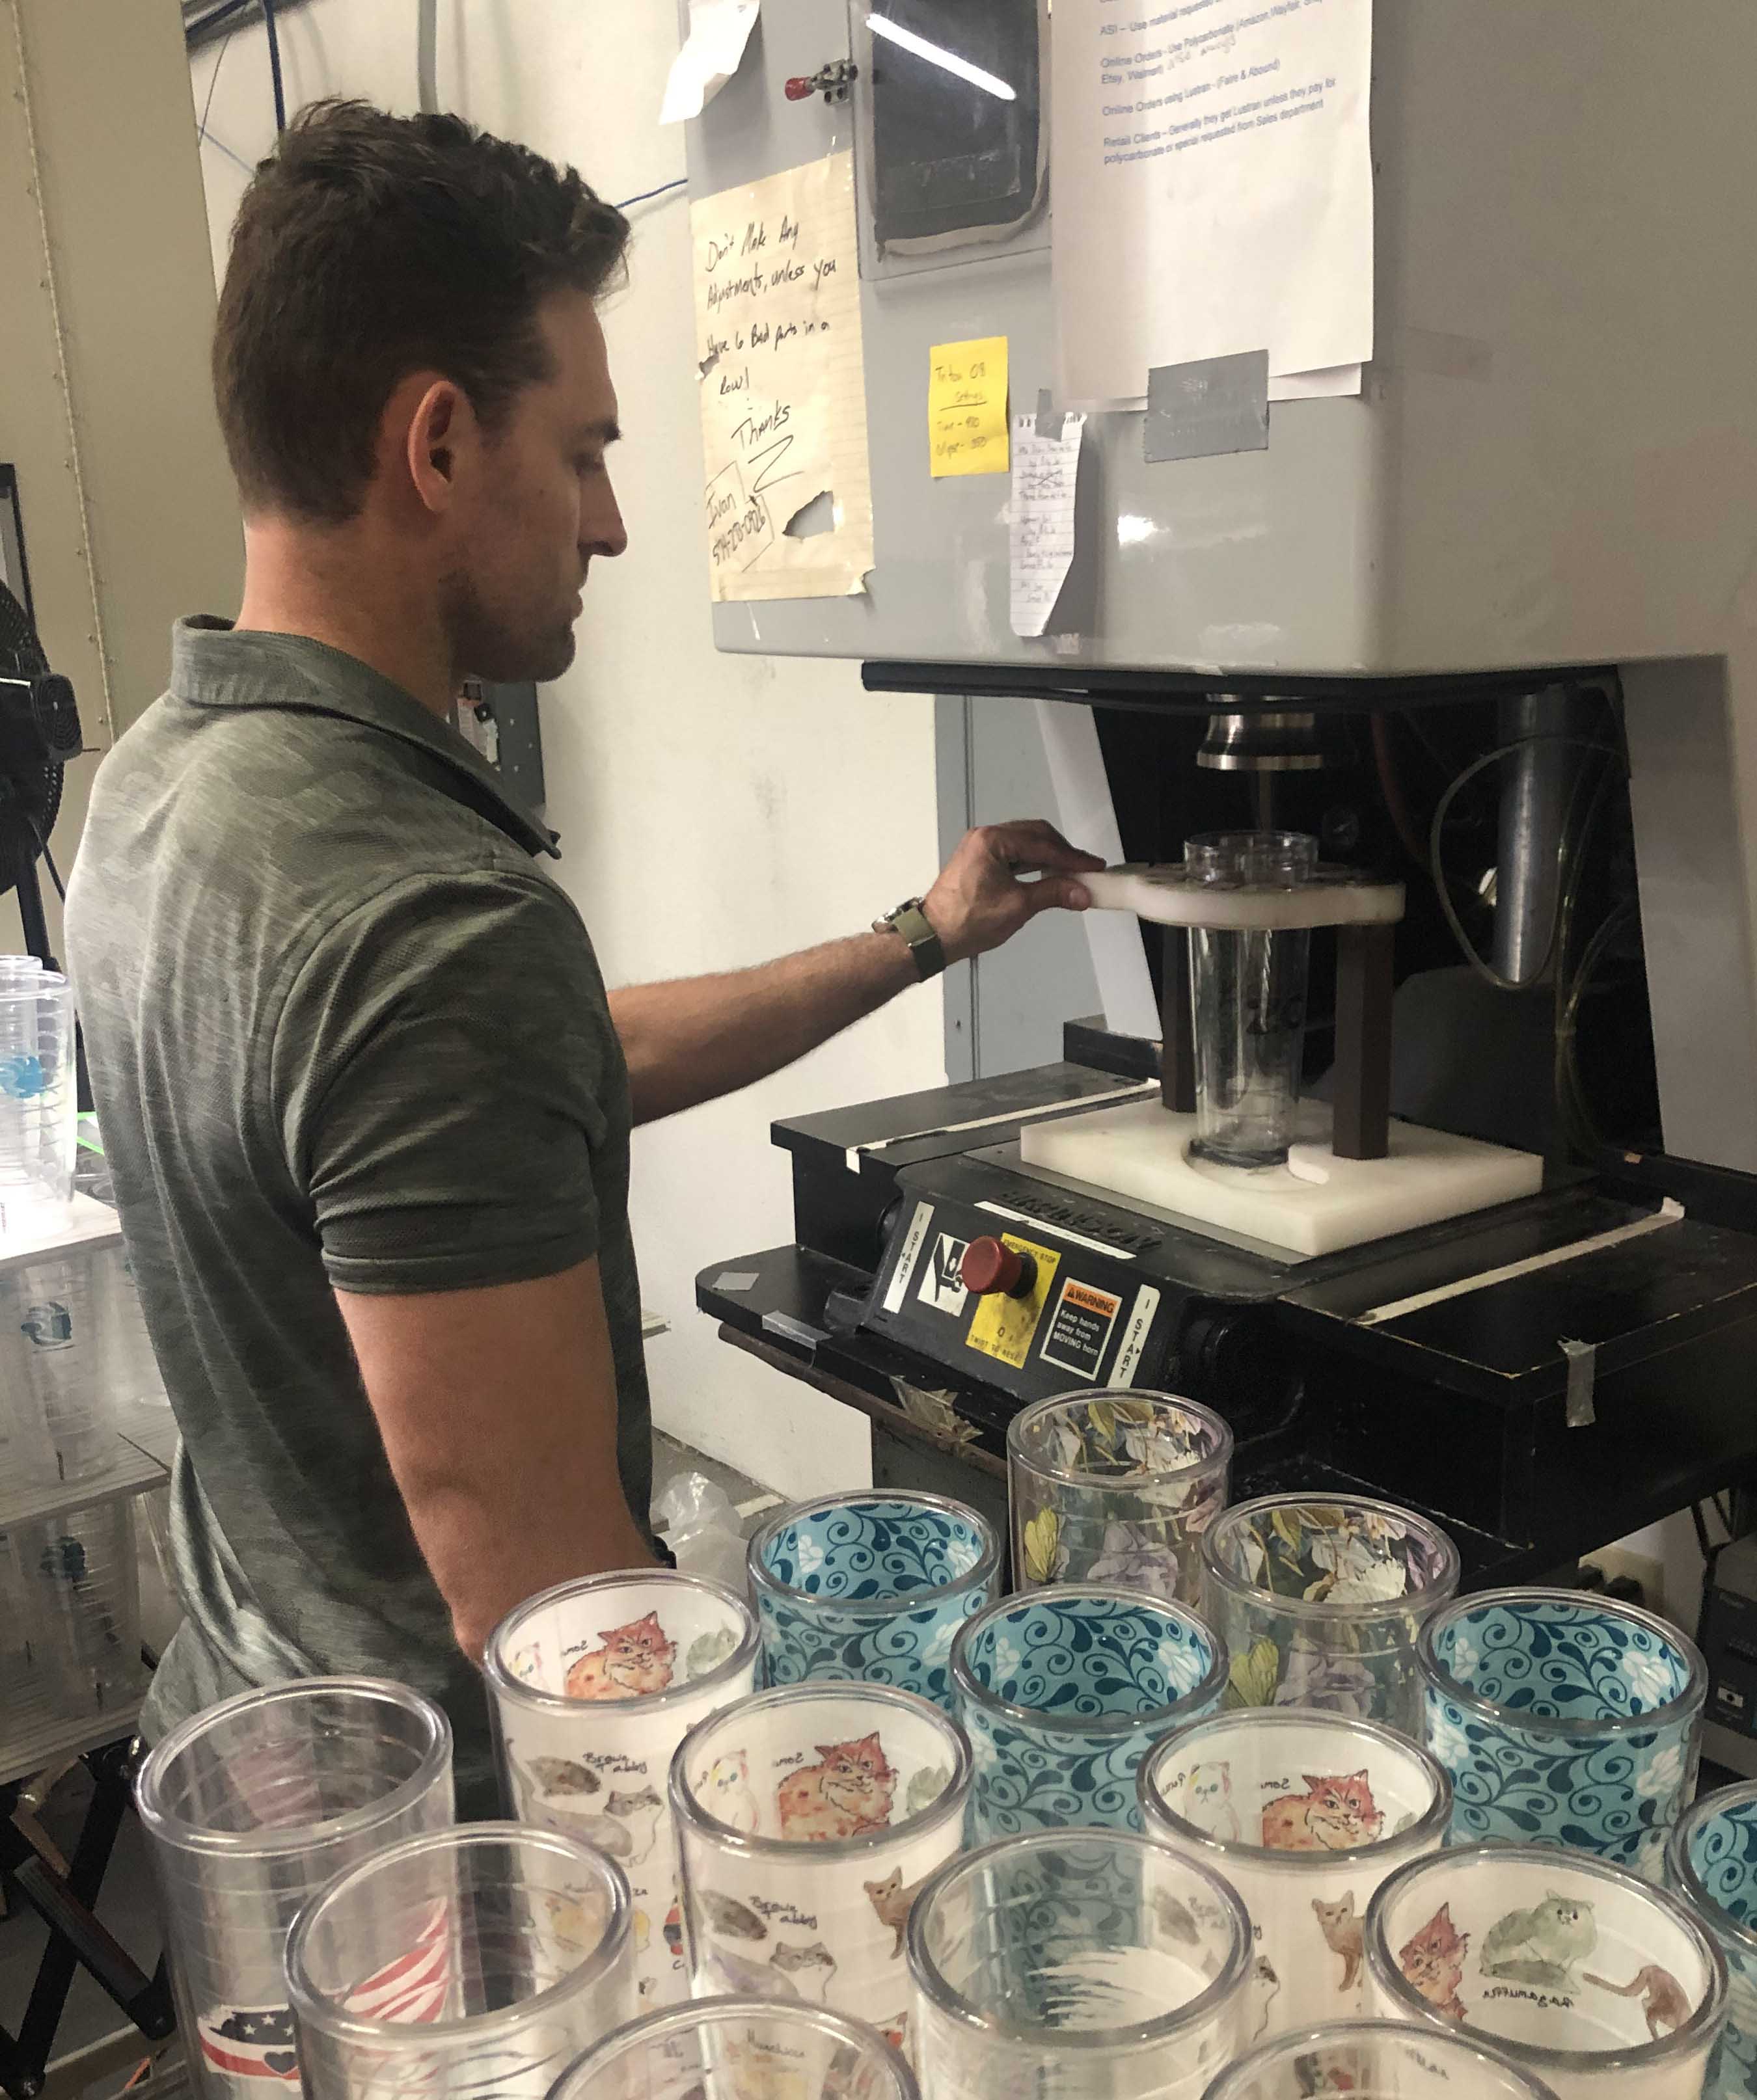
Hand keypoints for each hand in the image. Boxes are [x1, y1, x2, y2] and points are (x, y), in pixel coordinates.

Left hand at [921, 820, 1105, 966]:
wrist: (934, 937)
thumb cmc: (963, 921)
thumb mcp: (1018, 906)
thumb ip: (1053, 894)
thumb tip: (1080, 892)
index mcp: (991, 841)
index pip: (1042, 844)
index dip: (1072, 857)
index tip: (1092, 866)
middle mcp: (984, 838)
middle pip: (1035, 836)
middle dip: (1062, 853)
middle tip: (1085, 870)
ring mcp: (980, 849)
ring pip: (1025, 844)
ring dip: (1049, 857)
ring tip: (1070, 874)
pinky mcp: (979, 862)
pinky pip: (1014, 855)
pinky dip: (1033, 863)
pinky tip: (1047, 875)